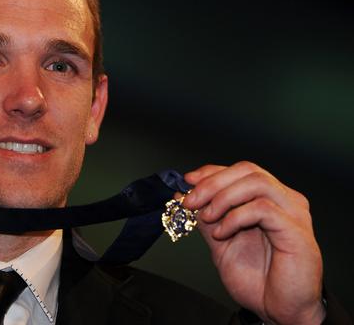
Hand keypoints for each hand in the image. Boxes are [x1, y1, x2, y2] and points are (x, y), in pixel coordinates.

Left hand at [184, 162, 324, 324]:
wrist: (279, 312)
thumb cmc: (258, 280)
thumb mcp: (221, 242)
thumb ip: (207, 217)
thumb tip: (184, 194)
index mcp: (270, 199)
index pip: (240, 170)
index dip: (211, 172)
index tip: (187, 182)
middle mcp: (285, 200)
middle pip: (247, 170)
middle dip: (212, 182)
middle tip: (190, 201)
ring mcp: (294, 213)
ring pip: (256, 182)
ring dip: (223, 197)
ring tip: (207, 217)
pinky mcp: (297, 230)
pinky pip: (262, 208)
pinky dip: (235, 217)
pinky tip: (222, 233)